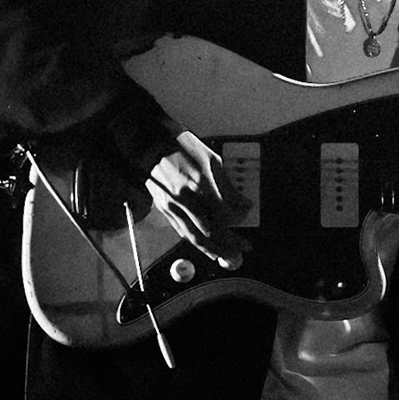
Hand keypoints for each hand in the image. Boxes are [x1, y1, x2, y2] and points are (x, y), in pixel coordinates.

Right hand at [145, 129, 250, 268]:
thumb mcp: (212, 160)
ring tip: (226, 256)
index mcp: (201, 184)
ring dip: (212, 249)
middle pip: (211, 231)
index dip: (238, 219)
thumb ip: (228, 187)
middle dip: (229, 244)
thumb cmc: (183, 147)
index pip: (224, 213)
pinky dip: (195, 241)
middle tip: (242, 250)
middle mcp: (187, 199)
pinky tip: (206, 246)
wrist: (152, 143)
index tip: (246, 215)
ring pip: (195, 236)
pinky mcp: (164, 209)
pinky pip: (182, 231)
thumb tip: (243, 205)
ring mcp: (173, 206)